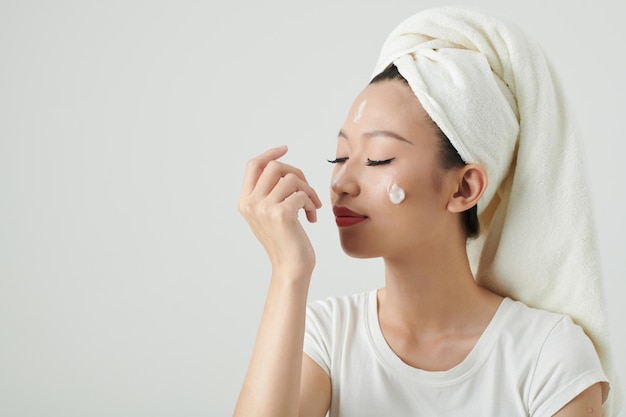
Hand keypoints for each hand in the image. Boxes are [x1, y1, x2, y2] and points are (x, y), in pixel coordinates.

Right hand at [238, 146, 322, 278]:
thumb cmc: (286, 242)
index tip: (285, 149)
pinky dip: (312, 203)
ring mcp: (264, 208)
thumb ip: (269, 193)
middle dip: (297, 174)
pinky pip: (302, 194)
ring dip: (308, 191)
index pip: (253, 165)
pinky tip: (312, 218)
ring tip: (312, 207)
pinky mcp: (281, 214)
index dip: (270, 154)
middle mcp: (251, 203)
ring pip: (292, 178)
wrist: (291, 268)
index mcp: (245, 202)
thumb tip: (280, 165)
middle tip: (307, 191)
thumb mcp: (270, 215)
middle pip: (275, 167)